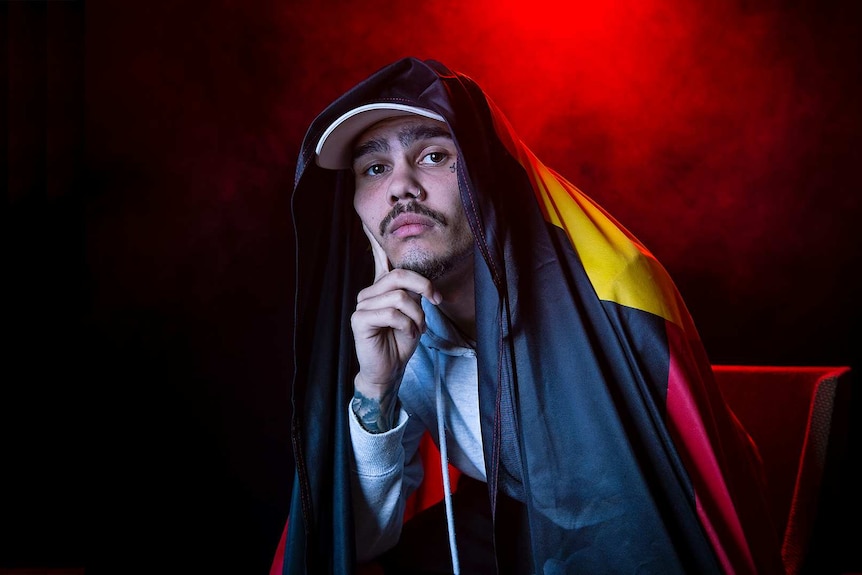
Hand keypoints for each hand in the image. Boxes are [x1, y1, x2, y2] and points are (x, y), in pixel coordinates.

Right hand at [350, 224, 441, 417]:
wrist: (389, 370)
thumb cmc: (401, 342)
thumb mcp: (414, 314)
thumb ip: (414, 296)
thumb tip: (422, 284)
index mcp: (382, 288)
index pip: (379, 259)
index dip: (375, 241)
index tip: (369, 223)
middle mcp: (370, 292)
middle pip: (400, 275)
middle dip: (424, 286)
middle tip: (436, 300)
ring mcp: (362, 305)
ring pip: (400, 297)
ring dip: (417, 317)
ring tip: (416, 329)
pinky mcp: (360, 320)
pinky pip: (392, 314)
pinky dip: (408, 326)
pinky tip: (406, 335)